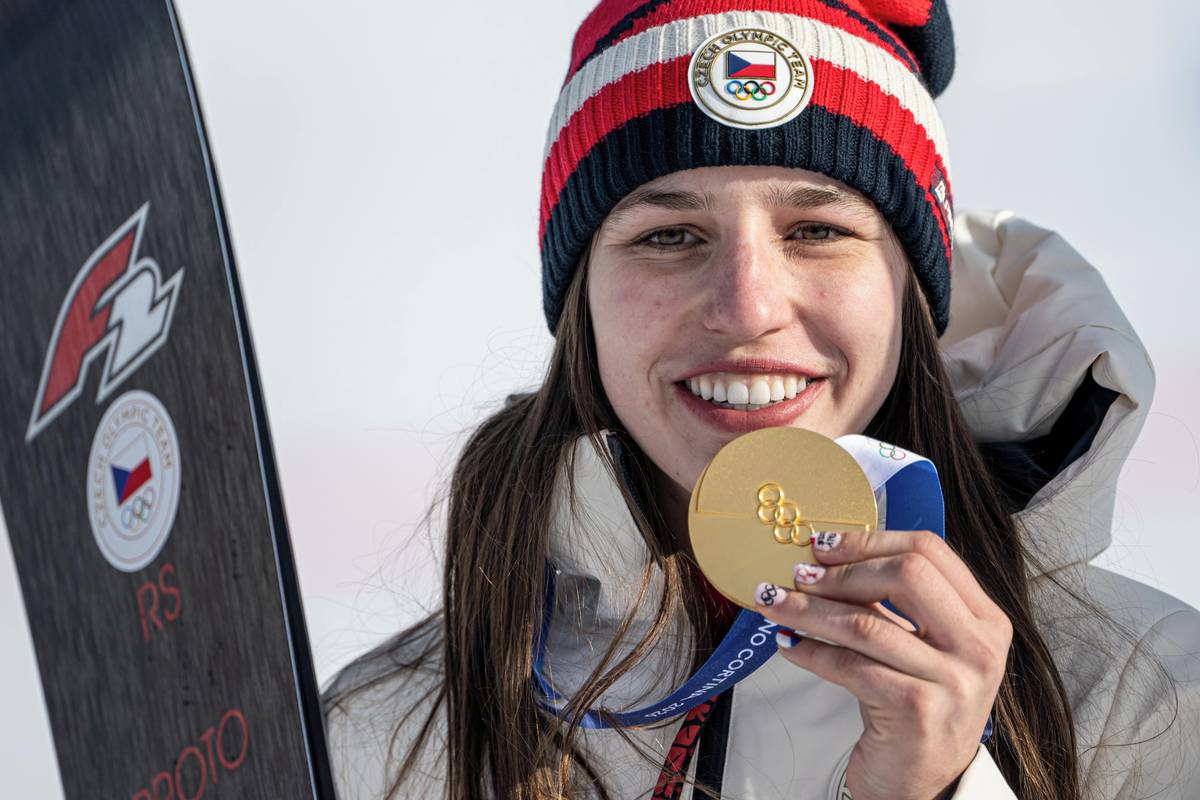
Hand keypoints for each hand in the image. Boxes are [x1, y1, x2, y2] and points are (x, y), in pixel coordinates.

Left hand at [752, 529, 1011, 799]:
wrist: (924, 783)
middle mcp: (979, 648)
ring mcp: (954, 681)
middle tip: (798, 574)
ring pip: (867, 623)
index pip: (930, 551)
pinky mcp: (918, 711)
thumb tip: (827, 555)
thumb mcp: (920, 646)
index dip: (870, 541)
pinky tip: (788, 644)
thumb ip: (889, 601)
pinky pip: (850, 666)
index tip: (825, 544)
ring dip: (809, 609)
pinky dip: (810, 651)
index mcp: (985, 619)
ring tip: (774, 602)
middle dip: (842, 571)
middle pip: (907, 575)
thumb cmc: (916, 707)